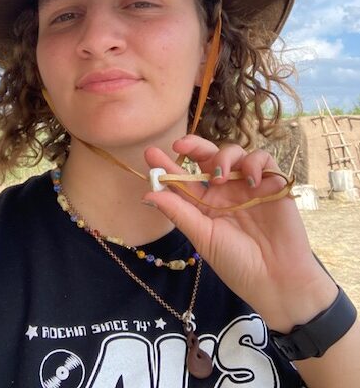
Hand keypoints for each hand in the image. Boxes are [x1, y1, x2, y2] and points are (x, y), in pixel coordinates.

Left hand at [143, 135, 336, 331]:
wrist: (278, 280)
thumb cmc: (237, 263)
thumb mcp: (204, 237)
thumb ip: (179, 212)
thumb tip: (148, 193)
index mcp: (205, 204)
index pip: (184, 178)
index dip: (168, 165)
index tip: (150, 154)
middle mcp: (225, 190)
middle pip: (207, 156)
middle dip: (193, 145)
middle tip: (180, 145)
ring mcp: (248, 185)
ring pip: (233, 152)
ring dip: (224, 156)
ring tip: (220, 176)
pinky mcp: (272, 183)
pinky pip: (262, 158)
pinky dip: (255, 162)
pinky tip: (251, 180)